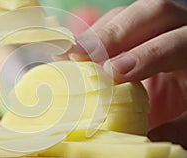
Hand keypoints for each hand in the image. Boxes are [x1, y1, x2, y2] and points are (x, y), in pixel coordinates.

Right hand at [55, 0, 186, 147]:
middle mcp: (177, 25)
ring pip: (125, 14)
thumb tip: (149, 138)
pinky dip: (92, 36)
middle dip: (111, 35)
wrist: (185, 77)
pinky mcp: (133, 27)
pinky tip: (76, 51)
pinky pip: (112, 22)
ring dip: (96, 34)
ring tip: (73, 53)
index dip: (145, 55)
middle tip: (80, 54)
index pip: (174, 44)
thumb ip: (180, 126)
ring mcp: (153, 23)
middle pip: (150, 12)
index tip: (113, 73)